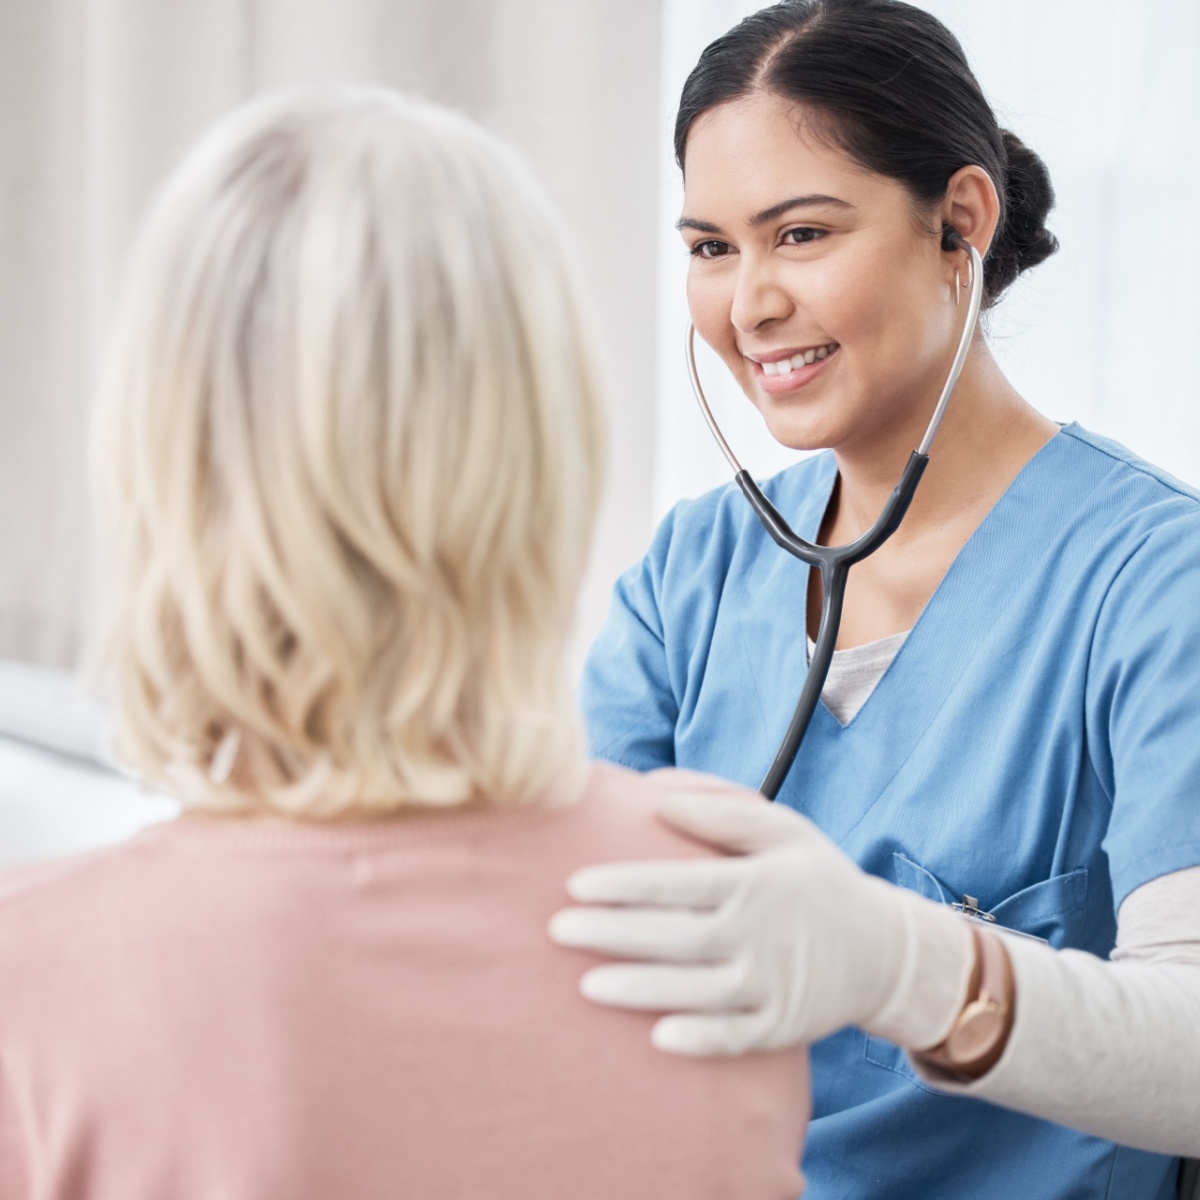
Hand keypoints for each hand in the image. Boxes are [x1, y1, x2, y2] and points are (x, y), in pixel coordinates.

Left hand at [549, 776, 971, 1056]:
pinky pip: (737, 1038)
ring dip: (641, 989)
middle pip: (676, 938)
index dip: (626, 885)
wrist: (884, 949)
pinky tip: (658, 1038)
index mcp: (754, 883)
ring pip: (697, 991)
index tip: (575, 884)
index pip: (679, 884)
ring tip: (586, 985)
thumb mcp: (783, 830)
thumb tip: (657, 797)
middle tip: (557, 930)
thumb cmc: (816, 879)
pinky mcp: (782, 1027)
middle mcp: (760, 935)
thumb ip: (723, 812)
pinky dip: (701, 1039)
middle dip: (613, 935)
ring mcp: (773, 985)